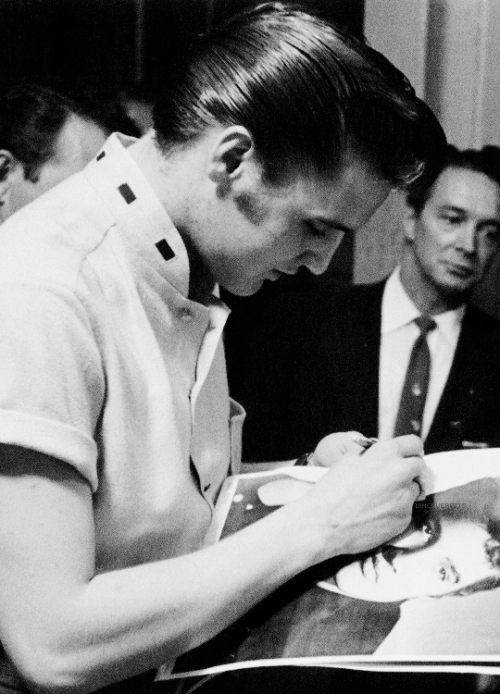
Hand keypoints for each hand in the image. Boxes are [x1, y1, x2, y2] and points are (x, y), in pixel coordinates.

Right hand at [290, 435, 424, 560]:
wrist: (325, 523)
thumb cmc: (332, 491)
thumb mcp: (348, 460)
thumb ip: (371, 455)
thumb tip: (382, 455)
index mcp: (386, 453)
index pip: (414, 444)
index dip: (410, 450)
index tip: (408, 455)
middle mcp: (400, 472)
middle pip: (420, 466)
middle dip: (410, 469)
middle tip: (395, 477)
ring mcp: (405, 496)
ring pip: (414, 489)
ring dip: (403, 491)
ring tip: (380, 498)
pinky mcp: (405, 518)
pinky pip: (406, 510)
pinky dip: (396, 510)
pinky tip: (377, 512)